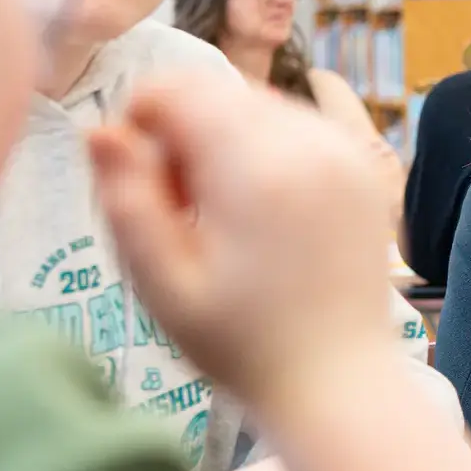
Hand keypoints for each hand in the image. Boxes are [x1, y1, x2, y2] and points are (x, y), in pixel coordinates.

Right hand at [85, 73, 397, 406]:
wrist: (340, 379)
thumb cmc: (244, 344)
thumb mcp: (163, 283)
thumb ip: (127, 200)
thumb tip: (103, 131)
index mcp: (260, 170)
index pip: (181, 91)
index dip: (142, 122)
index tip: (141, 180)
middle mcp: (313, 147)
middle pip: (219, 94)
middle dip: (184, 133)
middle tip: (181, 211)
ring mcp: (348, 154)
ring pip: (260, 105)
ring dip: (226, 139)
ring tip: (221, 216)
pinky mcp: (367, 170)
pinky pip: (301, 125)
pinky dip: (269, 148)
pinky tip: (260, 211)